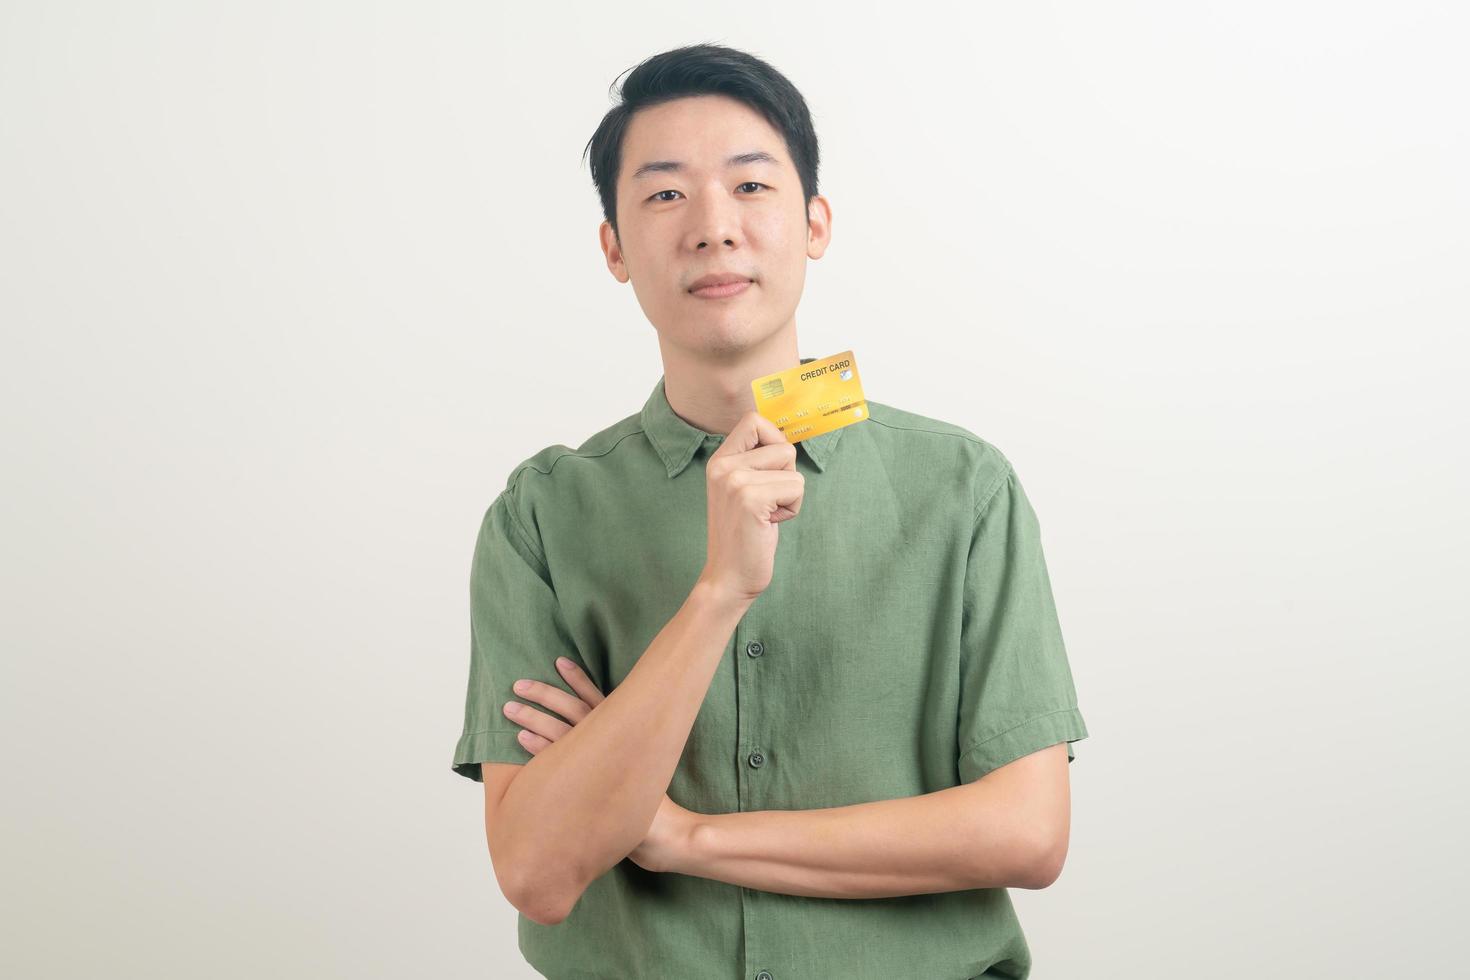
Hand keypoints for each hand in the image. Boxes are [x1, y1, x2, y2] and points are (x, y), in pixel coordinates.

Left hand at [503, 657, 697, 873]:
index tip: (560, 661)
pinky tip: (520, 738)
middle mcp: (612, 744)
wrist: (665, 832)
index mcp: (626, 733)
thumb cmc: (650, 801)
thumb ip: (621, 745)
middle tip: (519, 685)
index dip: (578, 679)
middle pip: (572, 709)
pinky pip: (556, 762)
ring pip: (559, 732)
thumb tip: (605, 730)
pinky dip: (538, 747)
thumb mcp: (642, 763)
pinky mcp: (587, 787)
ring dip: (533, 718)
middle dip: (544, 694)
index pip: (597, 698)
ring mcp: (599, 766)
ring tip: (510, 708)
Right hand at [699, 410, 803, 602]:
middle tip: (767, 502)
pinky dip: (792, 508)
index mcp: (719, 460)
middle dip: (787, 475)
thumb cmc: (744, 535)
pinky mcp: (750, 498)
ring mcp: (734, 481)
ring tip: (767, 514)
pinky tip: (769, 524)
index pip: (754, 420)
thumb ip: (756, 463)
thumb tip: (787, 439)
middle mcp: (722, 466)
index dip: (775, 440)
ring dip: (790, 494)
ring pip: (793, 468)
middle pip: (783, 446)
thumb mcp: (742, 490)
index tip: (772, 470)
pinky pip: (796, 486)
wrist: (728, 577)